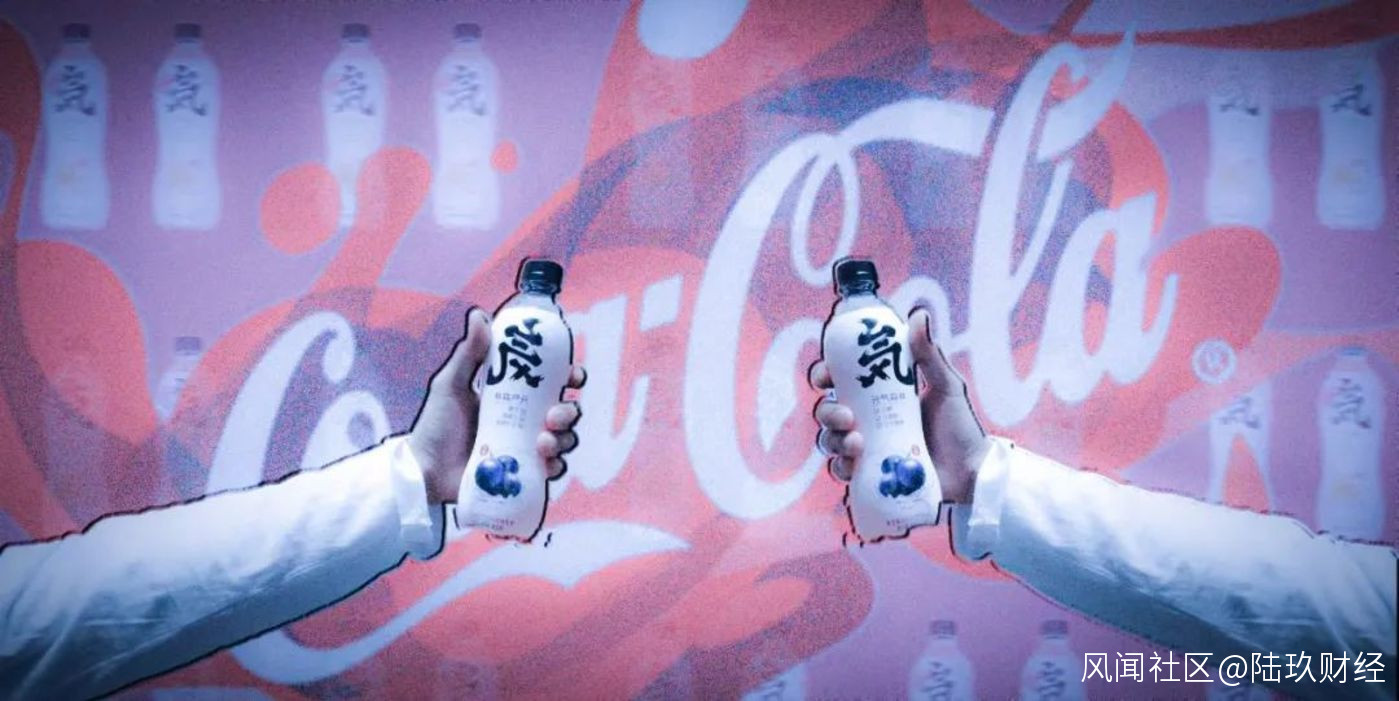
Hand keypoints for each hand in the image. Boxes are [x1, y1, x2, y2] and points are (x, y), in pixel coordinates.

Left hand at [407, 308, 586, 504]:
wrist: (427, 470)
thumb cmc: (437, 425)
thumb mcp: (451, 385)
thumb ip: (469, 353)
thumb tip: (480, 315)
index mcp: (514, 397)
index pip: (552, 383)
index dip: (570, 378)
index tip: (572, 376)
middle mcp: (525, 421)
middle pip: (565, 412)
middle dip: (568, 412)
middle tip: (553, 416)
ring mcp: (526, 448)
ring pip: (564, 440)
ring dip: (563, 439)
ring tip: (542, 443)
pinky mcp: (524, 473)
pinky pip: (553, 468)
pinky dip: (556, 465)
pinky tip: (545, 462)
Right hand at [808, 307, 989, 503]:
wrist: (971, 474)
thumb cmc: (960, 428)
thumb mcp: (946, 387)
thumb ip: (929, 355)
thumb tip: (919, 315)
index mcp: (879, 396)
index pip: (841, 381)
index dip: (825, 376)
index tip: (826, 376)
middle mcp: (868, 421)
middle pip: (828, 411)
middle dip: (828, 412)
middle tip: (846, 416)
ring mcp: (867, 450)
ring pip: (830, 440)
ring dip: (834, 440)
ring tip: (857, 444)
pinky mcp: (869, 476)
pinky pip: (842, 471)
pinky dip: (841, 467)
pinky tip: (854, 465)